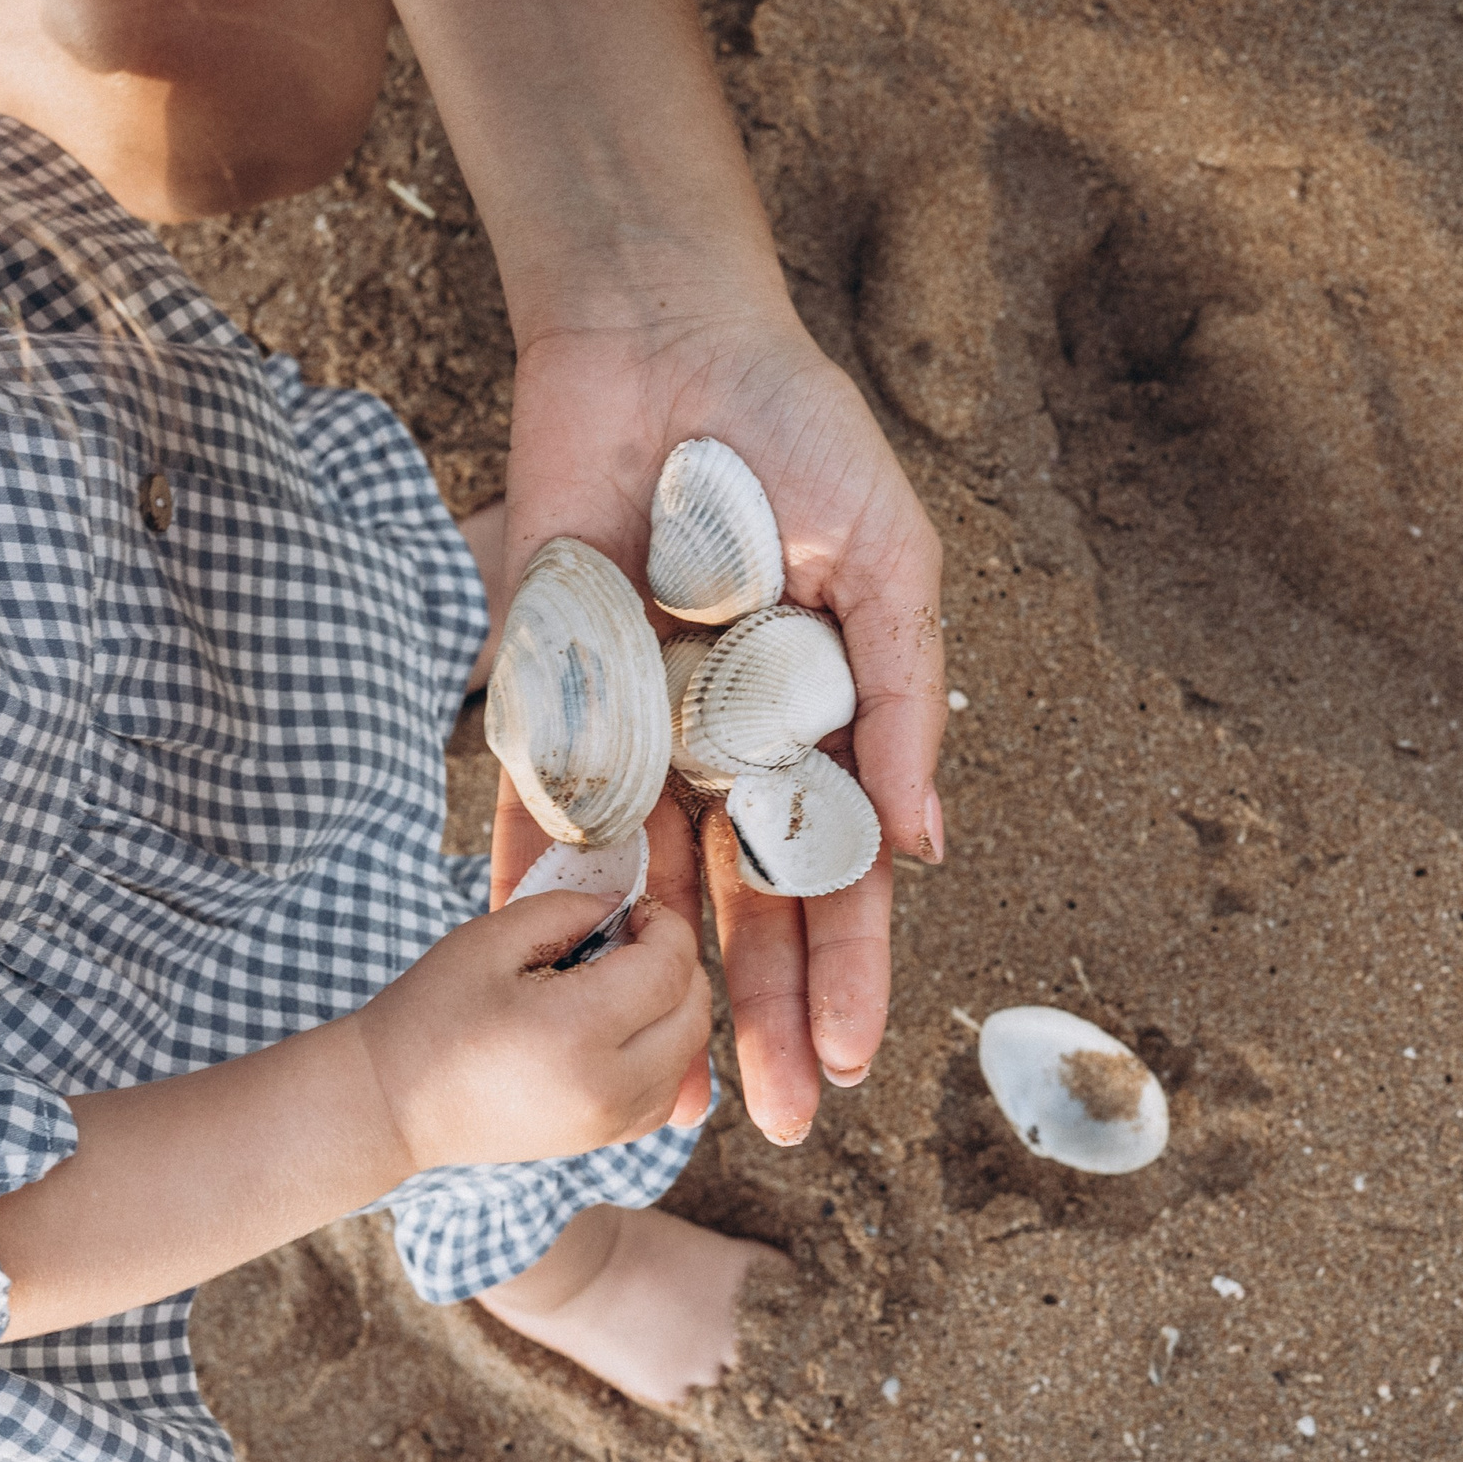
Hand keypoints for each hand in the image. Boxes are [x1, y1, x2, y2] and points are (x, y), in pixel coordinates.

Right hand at [356, 885, 713, 1171]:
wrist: (393, 1104)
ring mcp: (610, 1122)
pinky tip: (621, 1028)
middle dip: (678, 963)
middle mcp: (609, 1086)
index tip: (634, 910)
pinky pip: (667, 1091)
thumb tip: (622, 906)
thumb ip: (567, 909)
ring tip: (624, 983)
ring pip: (689, 1054)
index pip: (668, 968)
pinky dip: (664, 1053)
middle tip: (632, 940)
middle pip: (694, 1013)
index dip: (664, 926)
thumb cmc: (430, 1015)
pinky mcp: (604, 1139)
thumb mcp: (489, 939)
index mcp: (578, 1031)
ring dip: (675, 1008)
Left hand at [495, 306, 944, 1143]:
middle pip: (742, 908)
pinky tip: (541, 974)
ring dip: (652, 992)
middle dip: (758, 1015)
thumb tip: (926, 847)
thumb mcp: (892, 566)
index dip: (844, 968)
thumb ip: (905, 704)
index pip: (835, 875)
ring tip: (654, 1097)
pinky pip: (540, 807)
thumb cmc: (800, 440)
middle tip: (773, 1120)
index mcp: (814, 727)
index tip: (846, 1058)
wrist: (666, 340)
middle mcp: (723, 748)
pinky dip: (536, 887)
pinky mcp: (549, 694)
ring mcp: (635, 731)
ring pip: (649, 890)